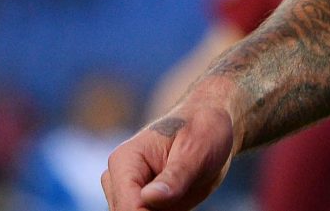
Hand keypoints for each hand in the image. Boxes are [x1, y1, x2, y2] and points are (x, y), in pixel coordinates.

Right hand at [101, 101, 236, 210]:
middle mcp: (118, 178)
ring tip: (186, 189)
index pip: (128, 206)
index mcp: (125, 161)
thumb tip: (149, 198)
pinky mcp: (141, 202)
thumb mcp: (196, 151)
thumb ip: (174, 177)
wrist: (212, 126)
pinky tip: (184, 197)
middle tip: (184, 192)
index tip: (178, 201)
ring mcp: (127, 192)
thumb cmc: (204, 131)